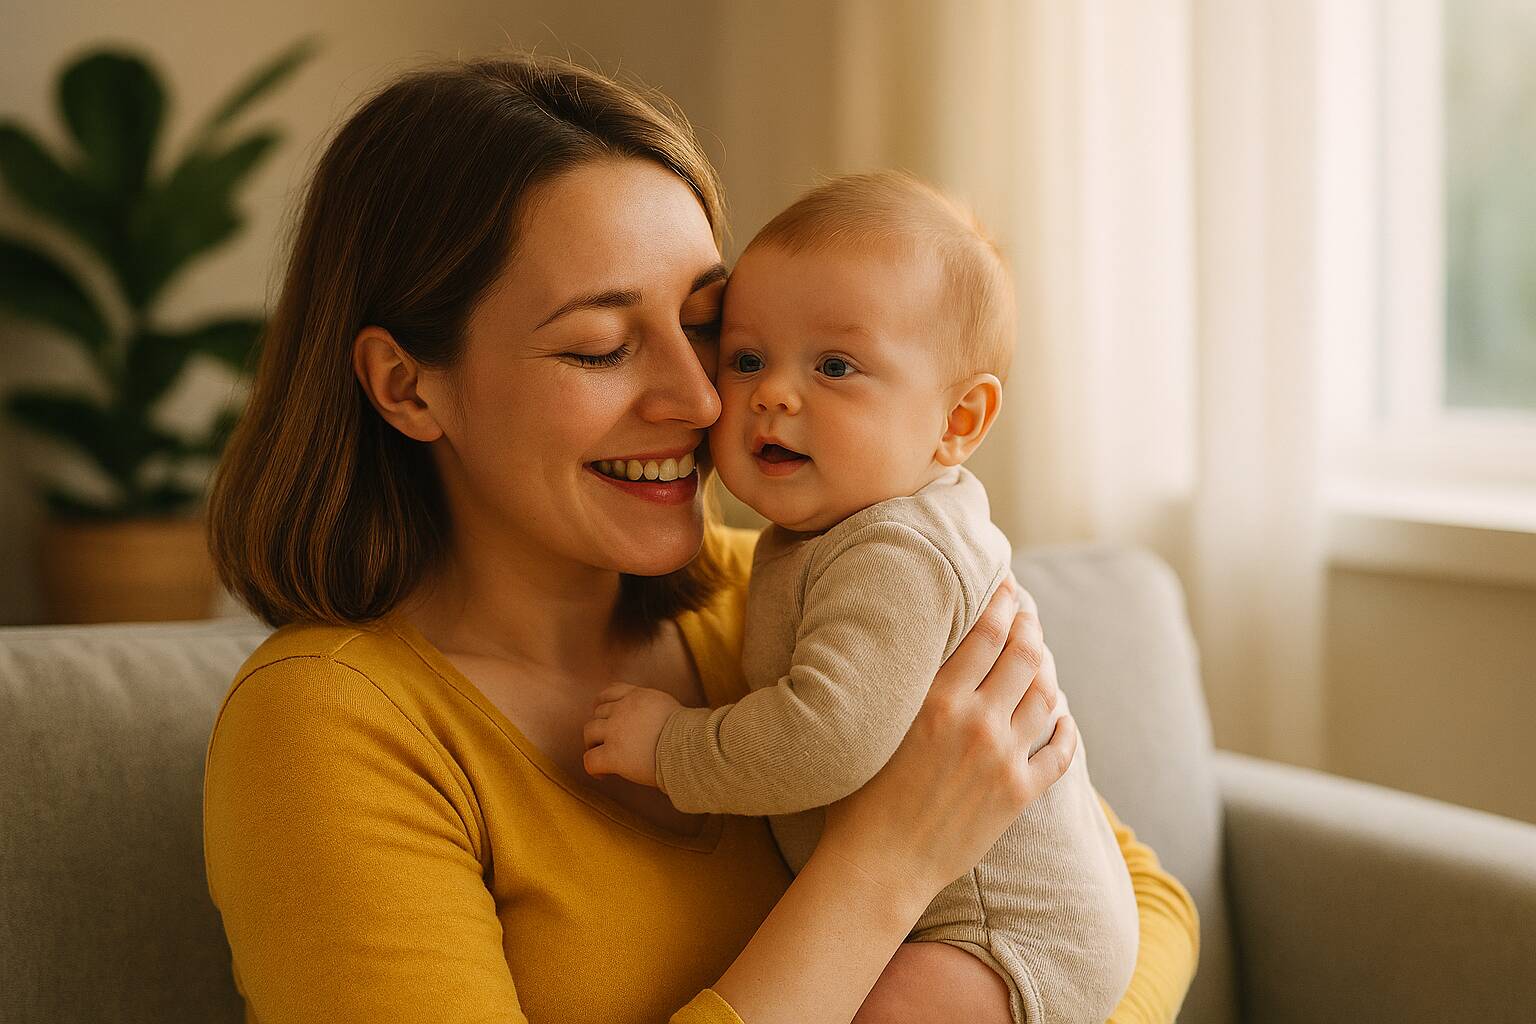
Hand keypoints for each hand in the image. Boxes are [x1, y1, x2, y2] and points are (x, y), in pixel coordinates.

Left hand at [581, 683, 682, 787]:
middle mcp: (623, 709)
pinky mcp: (613, 754)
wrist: (691, 747)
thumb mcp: (668, 707)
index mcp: (638, 696)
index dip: (602, 704)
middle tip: (604, 742)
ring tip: (601, 756)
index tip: (603, 715)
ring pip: (589, 732)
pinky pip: (590, 760)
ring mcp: (615, 731)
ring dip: (592, 744)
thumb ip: (653, 707)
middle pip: (597, 712)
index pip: (611, 691)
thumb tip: (652, 721)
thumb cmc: (688, 734)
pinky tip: (603, 775)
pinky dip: (593, 768)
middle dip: (599, 726)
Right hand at [819, 578, 1077, 906]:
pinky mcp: (1018, 794)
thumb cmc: (858, 796)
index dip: (1002, 602)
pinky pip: (1060, 751)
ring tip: (1041, 660)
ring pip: (1046, 696)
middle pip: (1024, 656)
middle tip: (1027, 615)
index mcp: (937, 699)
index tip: (1006, 587)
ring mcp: (1003, 759)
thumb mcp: (874, 726)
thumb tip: (920, 647)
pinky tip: (1062, 718)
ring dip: (1048, 671)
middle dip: (1030, 627)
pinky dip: (1065, 728)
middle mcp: (976, 722)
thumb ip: (904, 688)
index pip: (986, 633)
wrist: (879, 865)